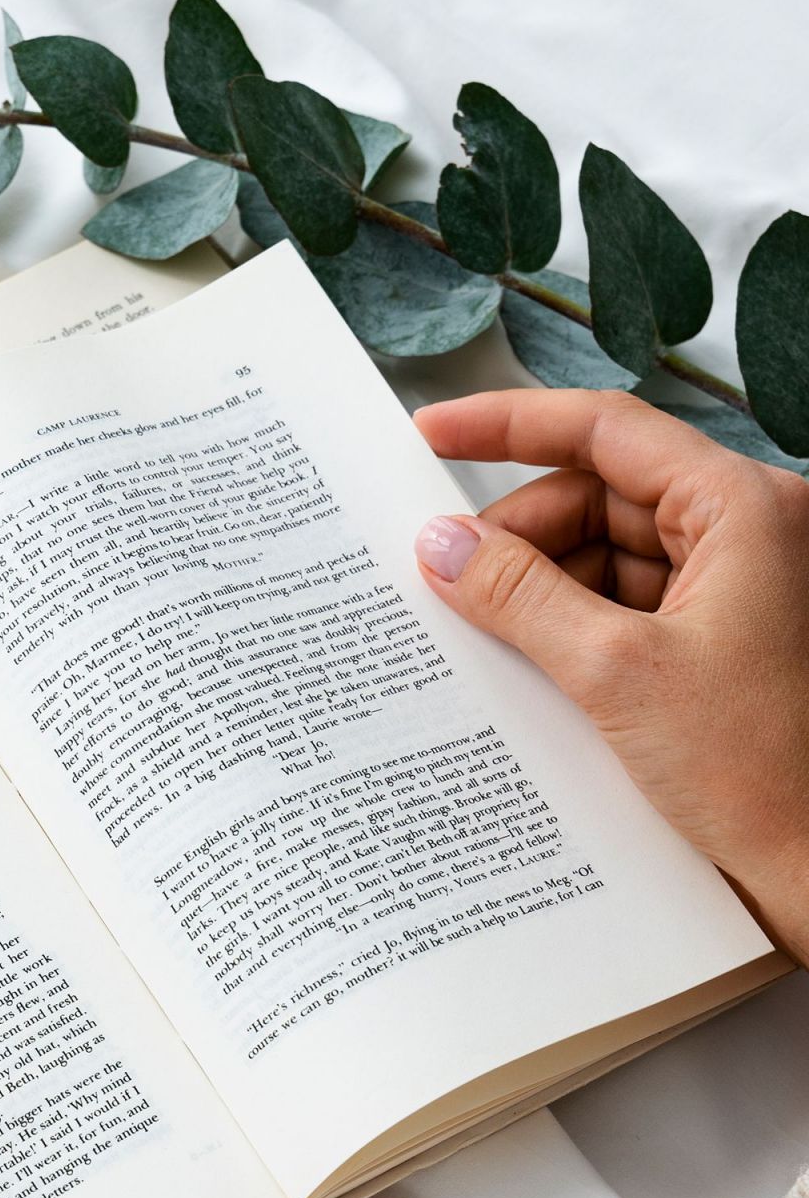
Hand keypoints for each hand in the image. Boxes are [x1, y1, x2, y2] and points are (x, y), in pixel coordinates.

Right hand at [413, 388, 808, 963]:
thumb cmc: (762, 773)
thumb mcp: (614, 674)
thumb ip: (518, 597)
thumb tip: (442, 546)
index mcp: (743, 511)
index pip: (607, 431)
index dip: (510, 424)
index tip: (435, 432)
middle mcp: (747, 534)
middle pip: (600, 495)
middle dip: (519, 533)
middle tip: (445, 574)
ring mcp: (735, 588)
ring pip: (606, 553)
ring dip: (539, 585)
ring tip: (481, 630)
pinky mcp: (716, 640)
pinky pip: (622, 604)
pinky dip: (568, 624)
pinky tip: (524, 659)